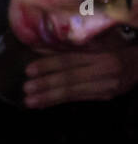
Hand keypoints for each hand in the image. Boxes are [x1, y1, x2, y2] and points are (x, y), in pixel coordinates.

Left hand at [23, 48, 137, 107]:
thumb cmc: (116, 44)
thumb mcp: (95, 40)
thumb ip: (68, 44)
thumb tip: (37, 45)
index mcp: (101, 54)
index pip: (71, 60)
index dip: (49, 65)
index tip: (29, 70)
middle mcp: (105, 72)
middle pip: (71, 79)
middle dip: (46, 85)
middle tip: (26, 88)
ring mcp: (106, 87)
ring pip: (74, 92)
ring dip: (49, 98)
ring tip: (30, 101)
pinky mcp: (105, 96)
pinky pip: (79, 98)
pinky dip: (60, 101)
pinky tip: (43, 104)